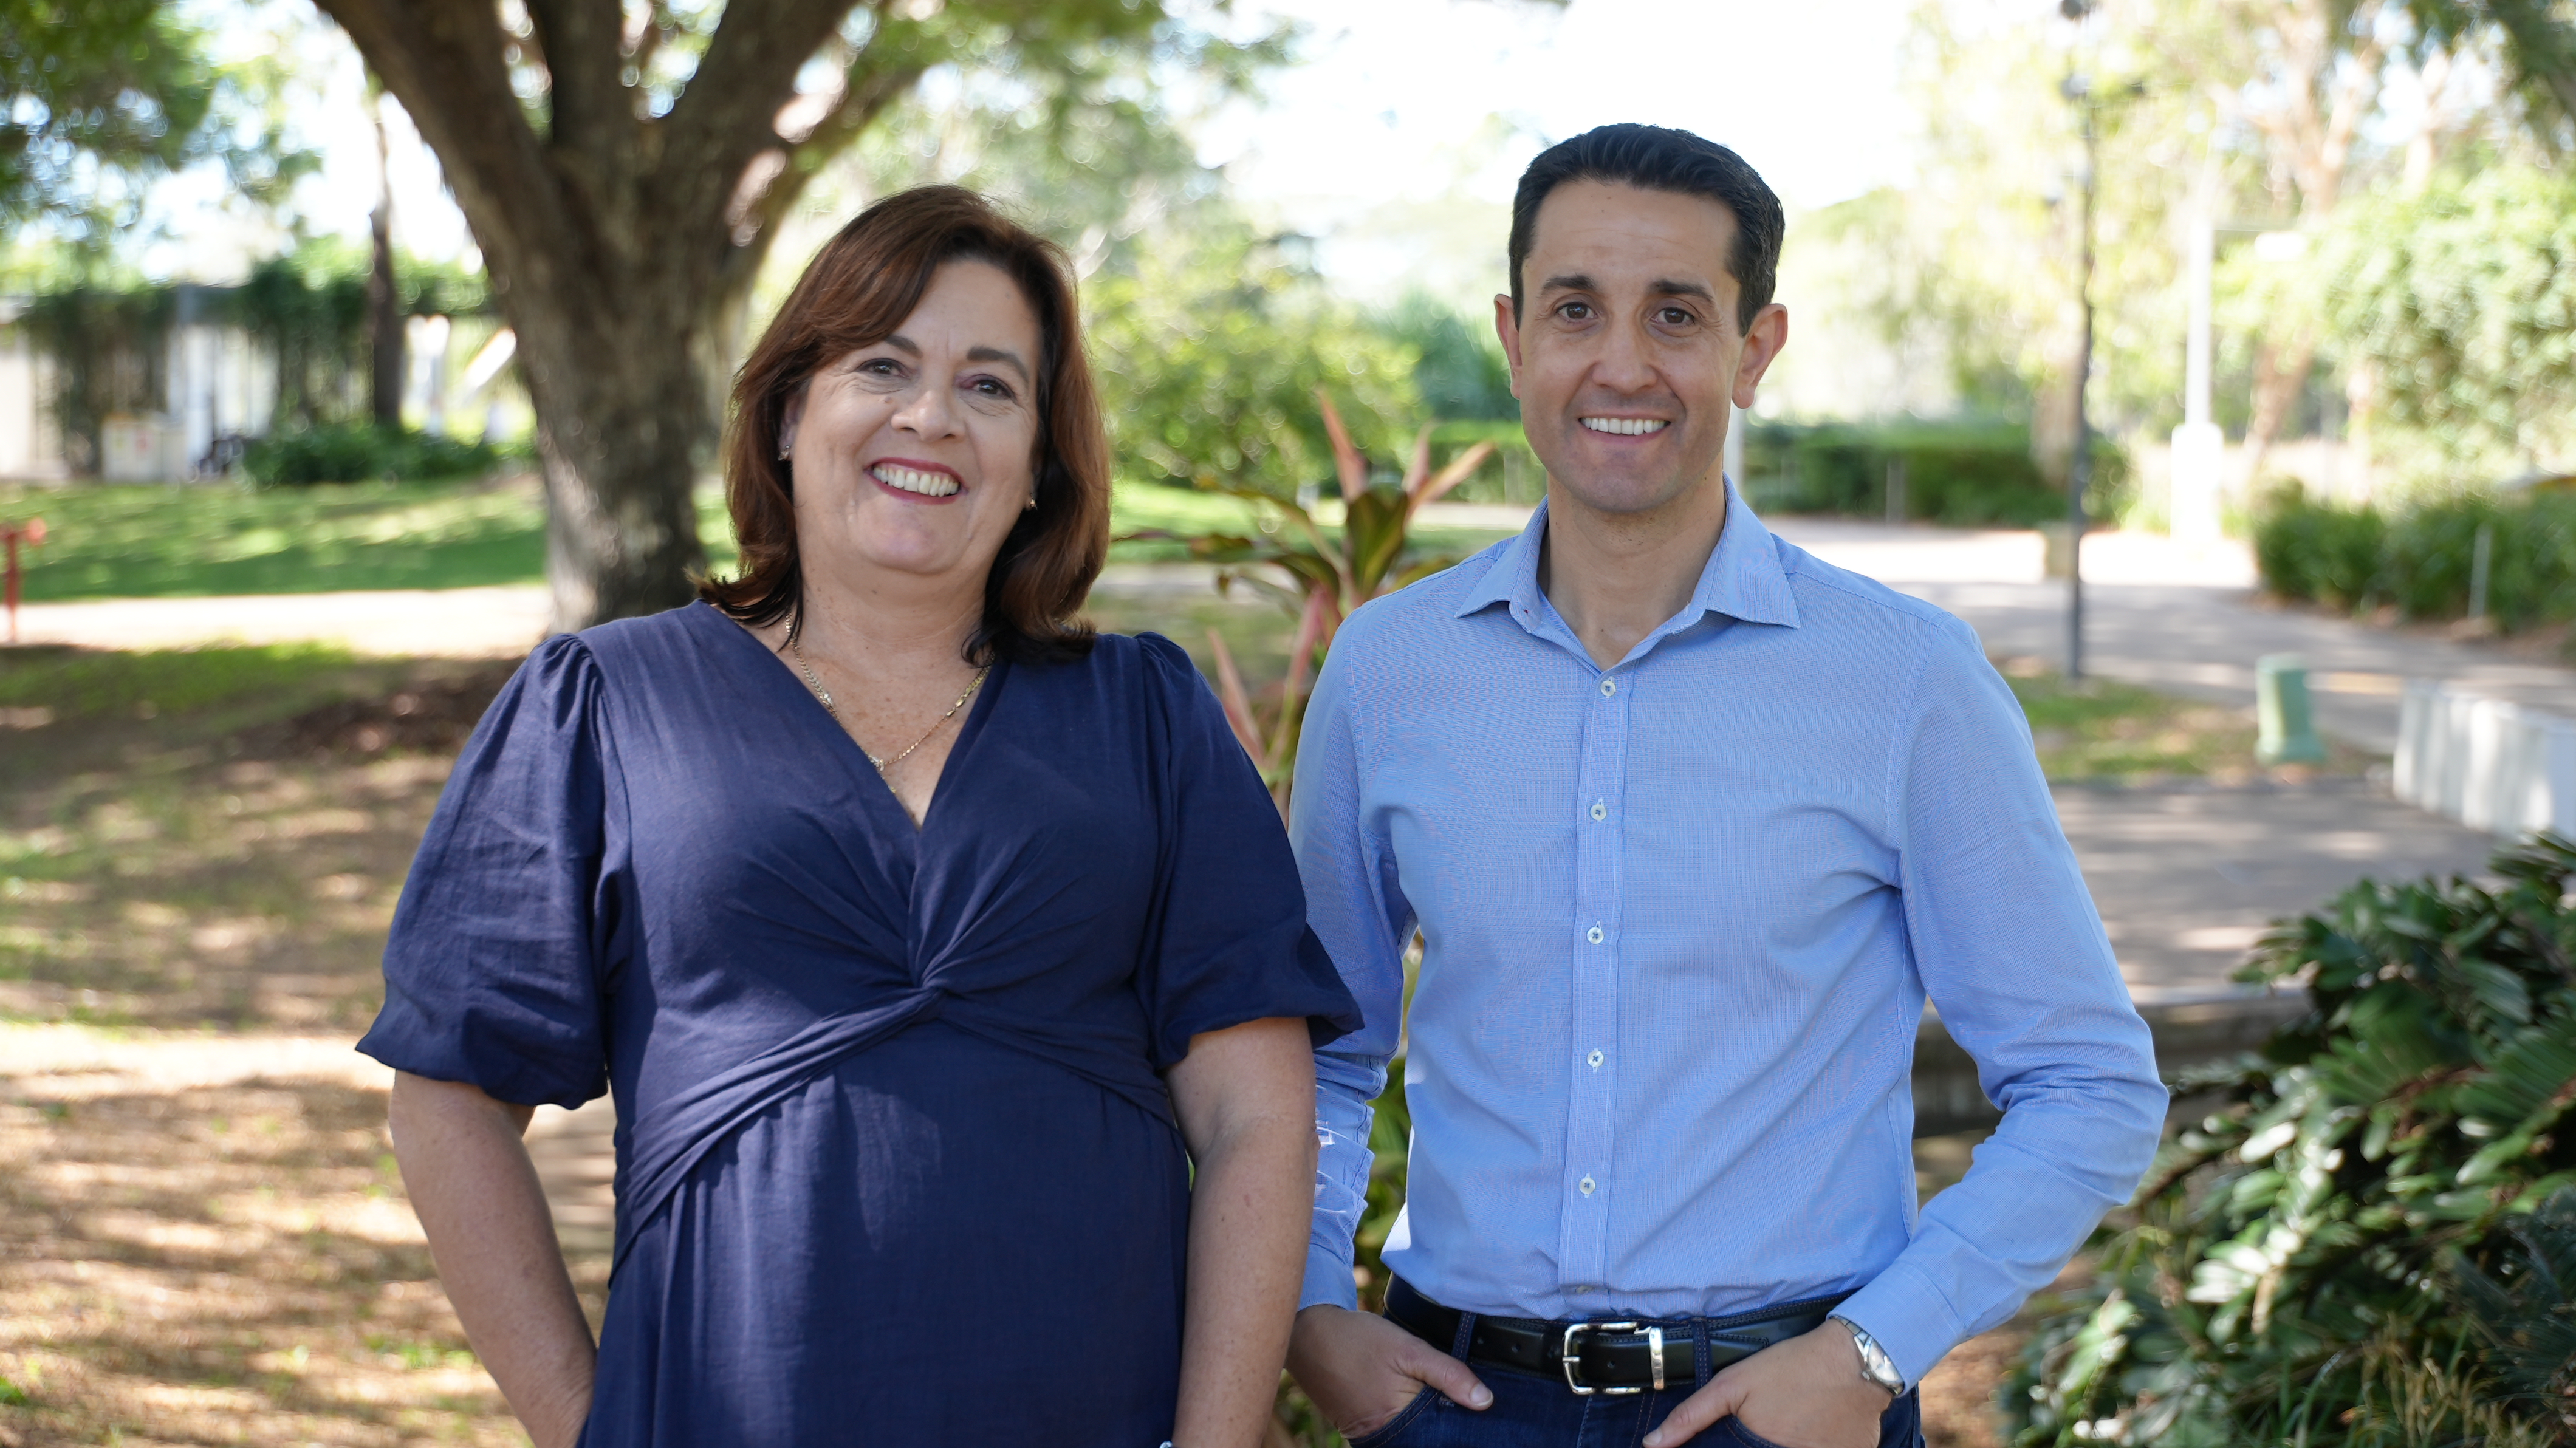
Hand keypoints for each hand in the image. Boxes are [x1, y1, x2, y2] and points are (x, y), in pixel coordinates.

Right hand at [1285, 1304, 1492, 1438]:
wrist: (1308, 1334)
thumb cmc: (1358, 1340)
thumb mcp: (1409, 1349)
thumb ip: (1448, 1374)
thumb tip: (1485, 1401)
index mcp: (1399, 1424)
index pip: (1445, 1436)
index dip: (1464, 1423)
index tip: (1480, 1410)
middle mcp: (1384, 1439)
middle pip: (1429, 1438)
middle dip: (1446, 1423)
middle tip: (1463, 1400)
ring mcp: (1369, 1438)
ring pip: (1413, 1435)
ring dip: (1429, 1421)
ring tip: (1431, 1393)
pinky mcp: (1360, 1430)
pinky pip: (1395, 1431)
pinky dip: (1409, 1418)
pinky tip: (1415, 1399)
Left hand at [1642, 1321, 1890, 1447]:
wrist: (1856, 1358)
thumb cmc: (1792, 1369)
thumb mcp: (1734, 1385)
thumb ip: (1693, 1417)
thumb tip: (1654, 1444)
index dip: (1739, 1447)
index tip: (1751, 1434)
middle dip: (1769, 1441)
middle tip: (1780, 1419)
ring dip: (1795, 1438)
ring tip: (1799, 1417)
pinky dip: (1823, 1440)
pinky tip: (1820, 1425)